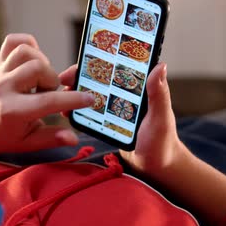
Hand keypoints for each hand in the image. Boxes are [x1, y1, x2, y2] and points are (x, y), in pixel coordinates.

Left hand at [0, 34, 93, 158]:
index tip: (89, 99)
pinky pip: (13, 42)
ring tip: (40, 80)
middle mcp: (3, 88)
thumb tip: (74, 138)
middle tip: (49, 93)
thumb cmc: (8, 136)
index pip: (47, 101)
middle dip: (51, 80)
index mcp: (12, 111)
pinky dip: (28, 46)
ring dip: (41, 64)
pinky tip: (33, 62)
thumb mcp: (30, 143)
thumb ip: (53, 138)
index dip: (72, 99)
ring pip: (26, 51)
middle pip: (38, 68)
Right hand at [60, 62, 187, 180]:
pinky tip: (68, 111)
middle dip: (81, 75)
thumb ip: (160, 94)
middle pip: (100, 76)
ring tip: (62, 96)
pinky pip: (91, 110)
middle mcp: (127, 93)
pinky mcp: (108, 120)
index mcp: (141, 87)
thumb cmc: (163, 143)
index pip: (118, 65)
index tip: (83, 60)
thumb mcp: (160, 118)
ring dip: (76, 91)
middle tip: (64, 80)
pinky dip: (78, 108)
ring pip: (93, 92)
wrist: (156, 167)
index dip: (99, 59)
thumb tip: (160, 66)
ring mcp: (116, 106)